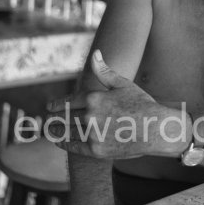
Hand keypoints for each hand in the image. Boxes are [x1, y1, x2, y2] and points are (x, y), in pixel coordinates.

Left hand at [47, 50, 189, 158]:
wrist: (156, 129)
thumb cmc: (141, 104)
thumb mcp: (123, 84)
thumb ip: (104, 71)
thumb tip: (95, 53)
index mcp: (94, 97)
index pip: (68, 101)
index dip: (56, 105)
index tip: (49, 107)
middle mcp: (89, 116)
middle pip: (65, 118)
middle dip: (55, 119)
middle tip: (47, 121)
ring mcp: (92, 134)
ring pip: (67, 132)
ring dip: (56, 131)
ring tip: (49, 131)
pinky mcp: (96, 151)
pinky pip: (74, 147)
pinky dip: (64, 144)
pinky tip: (59, 142)